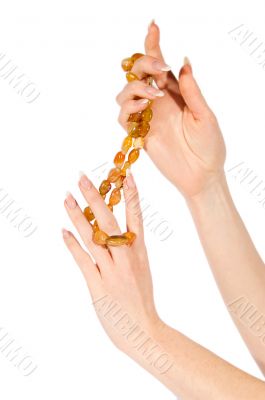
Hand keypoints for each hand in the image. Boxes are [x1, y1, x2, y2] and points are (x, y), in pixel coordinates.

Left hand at [62, 172, 161, 353]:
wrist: (143, 330)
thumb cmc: (141, 298)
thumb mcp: (141, 268)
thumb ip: (128, 248)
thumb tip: (111, 230)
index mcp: (139, 251)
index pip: (136, 217)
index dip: (131, 195)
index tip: (126, 175)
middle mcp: (126, 258)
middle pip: (109, 222)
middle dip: (95, 197)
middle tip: (82, 177)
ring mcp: (112, 271)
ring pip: (93, 237)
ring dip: (78, 216)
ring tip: (66, 197)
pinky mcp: (98, 286)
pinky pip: (83, 261)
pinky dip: (72, 244)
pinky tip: (63, 230)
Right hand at [116, 21, 225, 198]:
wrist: (201, 175)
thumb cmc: (209, 146)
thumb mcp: (205, 115)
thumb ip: (192, 91)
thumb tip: (184, 62)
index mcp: (176, 94)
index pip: (160, 66)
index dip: (154, 46)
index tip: (153, 26)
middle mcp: (158, 102)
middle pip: (139, 74)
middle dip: (143, 64)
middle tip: (158, 71)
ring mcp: (147, 118)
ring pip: (125, 92)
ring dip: (136, 87)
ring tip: (154, 96)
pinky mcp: (140, 135)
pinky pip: (123, 116)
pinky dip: (129, 107)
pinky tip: (144, 107)